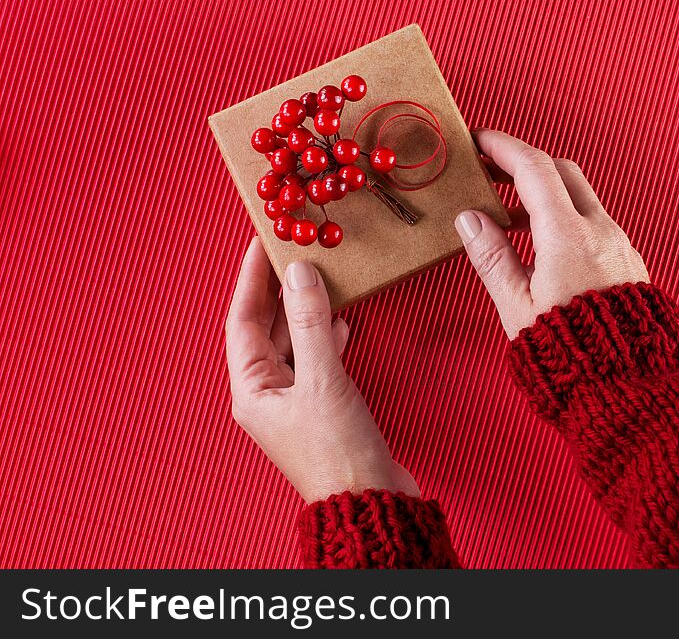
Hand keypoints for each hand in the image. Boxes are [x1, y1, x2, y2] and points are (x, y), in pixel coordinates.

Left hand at [225, 238, 418, 502]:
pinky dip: (327, 335)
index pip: (242, 319)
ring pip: (294, 340)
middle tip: (293, 250)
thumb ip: (311, 323)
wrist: (370, 501)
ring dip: (306, 310)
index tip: (262, 241)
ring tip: (320, 275)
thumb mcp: (323, 380)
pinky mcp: (322, 405)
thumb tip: (300, 273)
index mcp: (252, 389)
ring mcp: (295, 400)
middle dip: (279, 289)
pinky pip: (317, 358)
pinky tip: (342, 319)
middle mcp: (267, 393)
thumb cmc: (338, 452)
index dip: (251, 277)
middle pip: (266, 327)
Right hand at [455, 129, 649, 337]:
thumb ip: (492, 257)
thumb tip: (470, 218)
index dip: (504, 147)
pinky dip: (564, 215)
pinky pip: (593, 220)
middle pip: (562, 171)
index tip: (479, 142)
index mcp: (568, 237)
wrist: (627, 380)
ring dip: (544, 192)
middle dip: (524, 163)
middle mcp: (600, 230)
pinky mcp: (627, 259)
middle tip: (490, 171)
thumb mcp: (517, 305)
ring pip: (580, 196)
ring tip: (507, 216)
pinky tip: (541, 243)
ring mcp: (618, 242)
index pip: (535, 169)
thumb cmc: (567, 351)